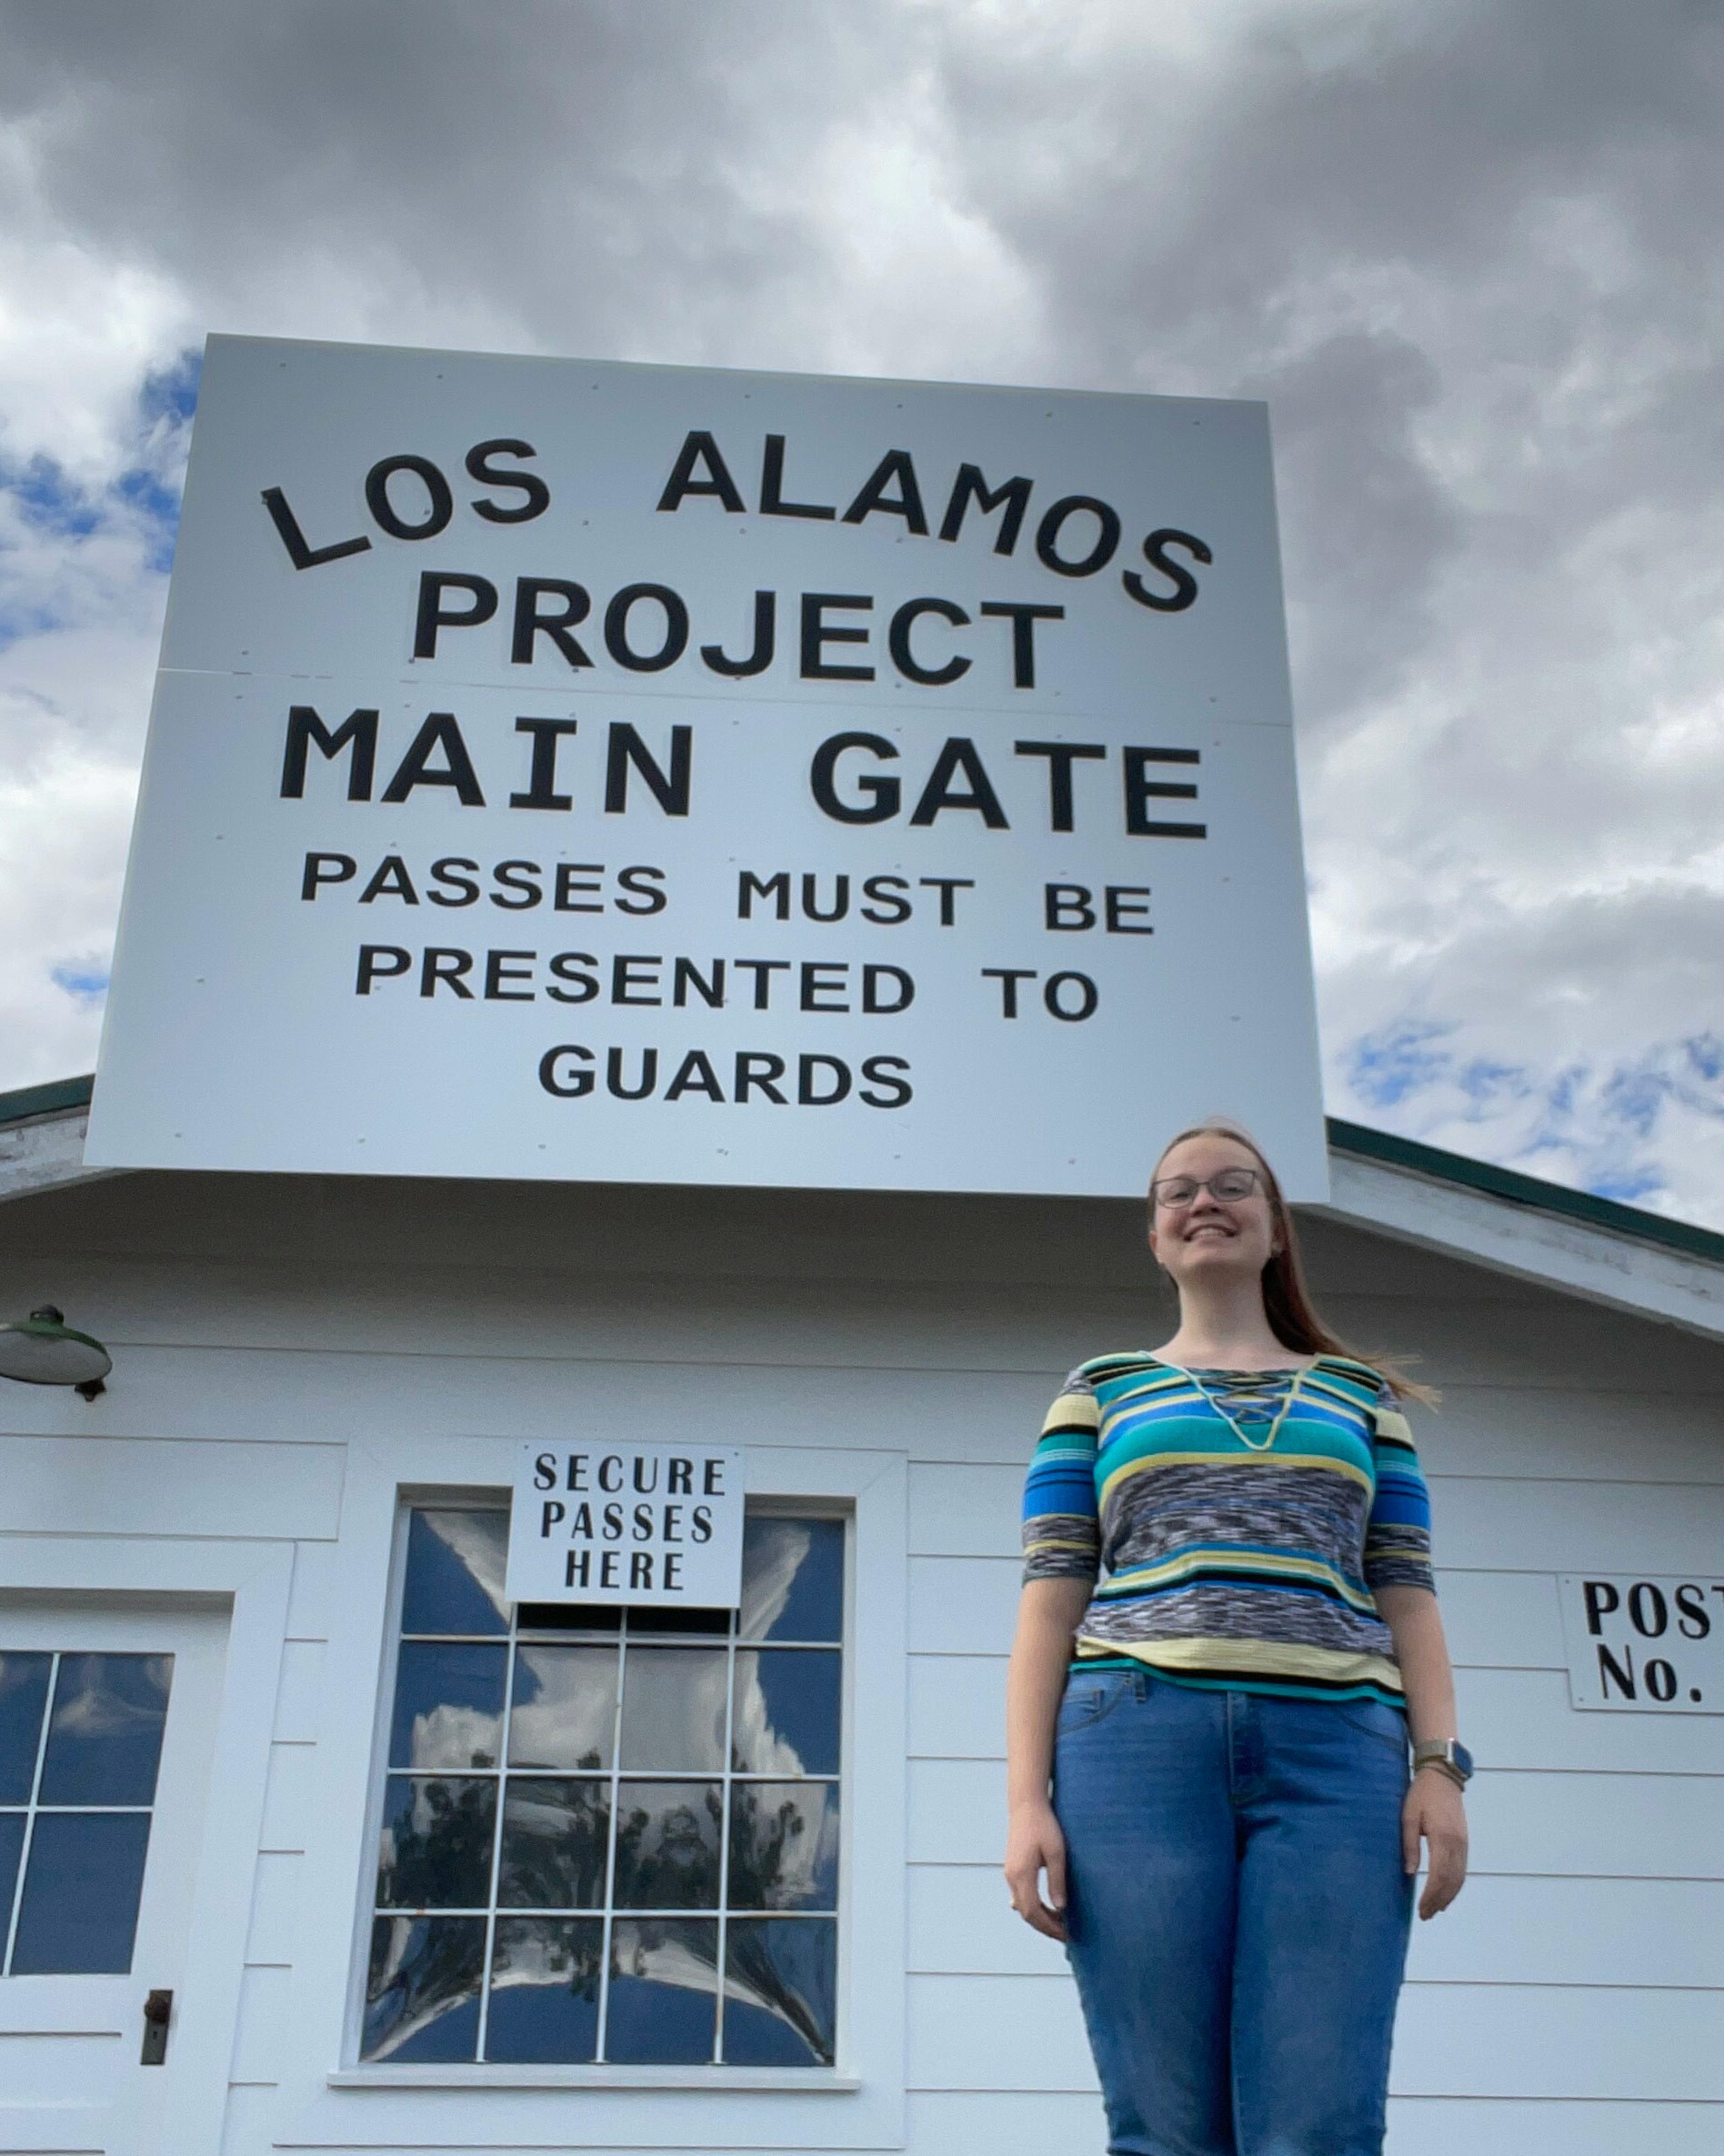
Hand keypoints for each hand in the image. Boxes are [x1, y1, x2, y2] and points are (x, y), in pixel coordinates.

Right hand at [1004, 1800, 1068, 1939]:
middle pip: (1026, 1912)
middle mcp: (1011, 1876)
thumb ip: (1057, 1881)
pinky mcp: (1012, 1868)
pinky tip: (1047, 1907)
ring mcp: (1009, 1872)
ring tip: (1059, 1922)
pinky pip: (1021, 1895)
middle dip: (1045, 1926)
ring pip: (1022, 1905)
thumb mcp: (1056, 1852)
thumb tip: (1060, 1909)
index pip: (1033, 1911)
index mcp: (1021, 1874)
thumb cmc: (1044, 1825)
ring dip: (1040, 1917)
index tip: (1065, 1934)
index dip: (1049, 1927)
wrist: (1026, 1805)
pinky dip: (1034, 1906)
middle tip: (1065, 1933)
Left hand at [1403, 1766, 1467, 1918]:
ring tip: (1435, 1910)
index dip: (1431, 1895)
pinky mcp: (1465, 1842)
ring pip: (1460, 1878)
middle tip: (1425, 1915)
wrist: (1443, 1777)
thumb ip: (1410, 1845)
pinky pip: (1462, 1870)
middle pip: (1451, 1881)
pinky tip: (1447, 1894)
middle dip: (1438, 1901)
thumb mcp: (1408, 1817)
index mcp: (1442, 1837)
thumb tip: (1409, 1872)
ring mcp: (1464, 1844)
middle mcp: (1457, 1844)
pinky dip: (1455, 1886)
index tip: (1421, 1909)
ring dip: (1449, 1897)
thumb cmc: (1421, 1795)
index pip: (1439, 1875)